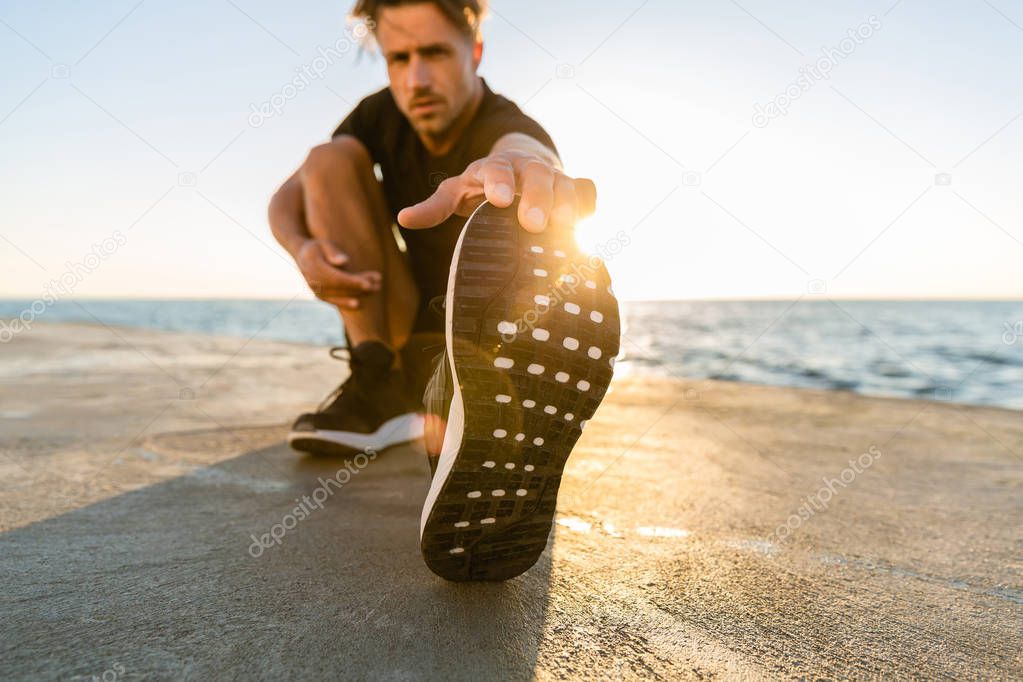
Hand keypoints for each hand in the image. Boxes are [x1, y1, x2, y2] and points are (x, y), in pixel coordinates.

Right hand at [296, 239, 380, 309]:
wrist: (302, 255)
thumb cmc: (317, 247)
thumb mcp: (324, 244)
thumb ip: (333, 252)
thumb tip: (344, 262)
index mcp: (313, 267)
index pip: (337, 278)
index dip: (353, 282)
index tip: (369, 283)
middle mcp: (312, 281)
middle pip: (340, 288)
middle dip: (360, 287)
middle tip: (378, 285)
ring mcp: (314, 290)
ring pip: (338, 295)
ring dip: (357, 294)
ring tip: (376, 289)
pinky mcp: (319, 295)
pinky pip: (333, 301)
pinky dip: (345, 302)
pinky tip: (358, 303)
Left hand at [397, 149, 595, 232]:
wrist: (524, 166)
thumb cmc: (484, 185)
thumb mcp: (457, 191)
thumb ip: (434, 206)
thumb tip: (402, 219)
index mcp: (496, 167)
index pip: (497, 168)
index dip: (499, 181)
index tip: (500, 200)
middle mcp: (529, 169)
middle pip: (539, 174)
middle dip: (538, 196)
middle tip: (534, 223)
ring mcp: (555, 178)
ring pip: (567, 184)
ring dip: (566, 205)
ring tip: (564, 228)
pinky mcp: (575, 190)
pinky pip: (588, 194)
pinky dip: (588, 207)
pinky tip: (583, 228)